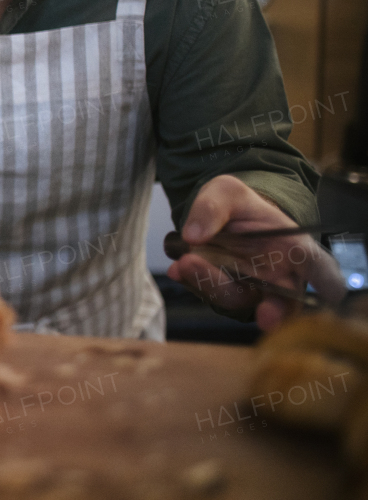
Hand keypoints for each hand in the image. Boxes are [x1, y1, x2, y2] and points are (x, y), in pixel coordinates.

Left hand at [167, 175, 344, 330]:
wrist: (216, 217)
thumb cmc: (236, 204)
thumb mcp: (225, 191)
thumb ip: (212, 207)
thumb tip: (194, 235)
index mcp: (295, 247)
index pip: (319, 267)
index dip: (328, 282)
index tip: (330, 293)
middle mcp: (278, 276)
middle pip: (282, 299)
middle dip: (275, 311)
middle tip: (265, 316)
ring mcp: (250, 288)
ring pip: (238, 298)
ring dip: (212, 285)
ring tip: (186, 263)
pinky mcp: (223, 292)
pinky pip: (209, 294)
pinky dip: (193, 282)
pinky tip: (179, 268)